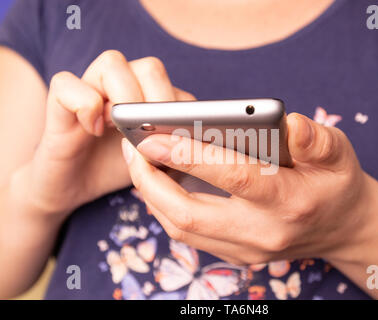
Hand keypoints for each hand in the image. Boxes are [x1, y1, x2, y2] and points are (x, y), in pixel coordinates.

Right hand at [21, 50, 193, 216]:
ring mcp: (89, 88)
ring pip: (113, 63)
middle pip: (150, 68)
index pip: (175, 84)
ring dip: (126, 98)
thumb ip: (177, 144)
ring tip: (125, 132)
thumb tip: (205, 141)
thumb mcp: (156, 161)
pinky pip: (67, 83)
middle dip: (159, 103)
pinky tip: (95, 131)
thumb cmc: (117, 171)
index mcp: (147, 96)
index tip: (183, 140)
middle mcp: (121, 85)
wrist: (73, 188)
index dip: (181, 110)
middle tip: (155, 137)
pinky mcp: (59, 100)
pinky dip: (86, 105)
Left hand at [121, 113, 371, 264]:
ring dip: (152, 195)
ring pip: (181, 228)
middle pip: (190, 214)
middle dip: (152, 181)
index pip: (233, 178)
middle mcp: (263, 234)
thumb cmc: (336, 184)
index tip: (152, 136)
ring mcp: (246, 251)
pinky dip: (166, 207)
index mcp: (290, 202)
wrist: (343, 228)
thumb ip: (316, 139)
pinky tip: (159, 182)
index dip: (190, 156)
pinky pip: (187, 234)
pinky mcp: (235, 255)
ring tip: (139, 161)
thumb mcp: (339, 154)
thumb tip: (290, 123)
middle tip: (132, 148)